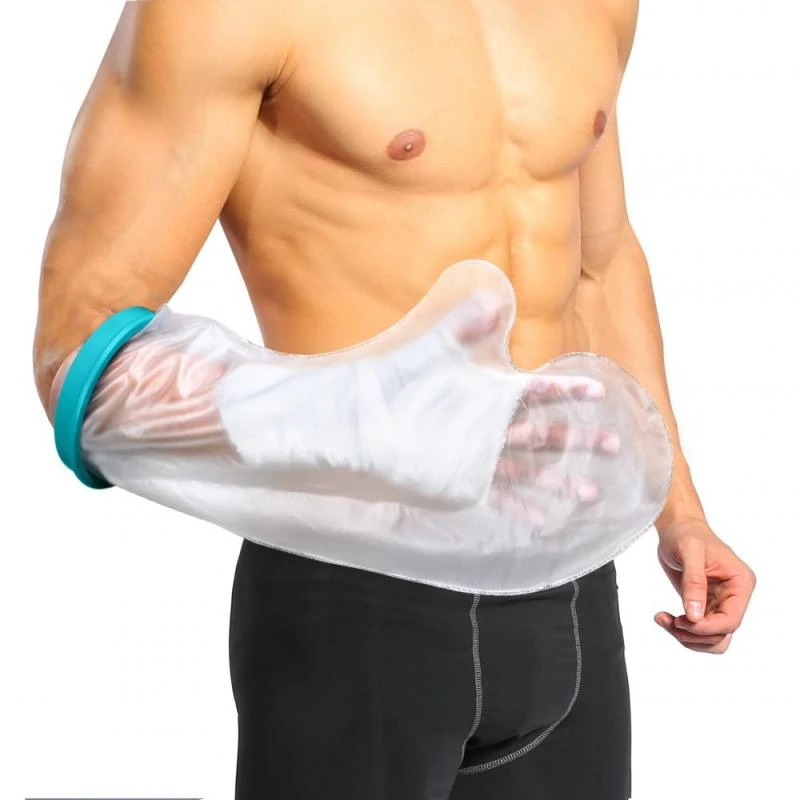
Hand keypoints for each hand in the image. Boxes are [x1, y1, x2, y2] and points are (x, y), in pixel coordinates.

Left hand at [654, 518, 755, 652]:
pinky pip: (698, 631)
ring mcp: (720, 604)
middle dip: (694, 635)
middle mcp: (735, 597)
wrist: (676, 528)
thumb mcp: (690, 552)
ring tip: (664, 620)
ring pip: (712, 638)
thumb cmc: (686, 534)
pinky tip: (664, 618)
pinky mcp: (705, 606)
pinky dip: (681, 631)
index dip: (707, 628)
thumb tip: (695, 616)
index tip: (682, 621)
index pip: (731, 620)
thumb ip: (694, 583)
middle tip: (670, 622)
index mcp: (740, 583)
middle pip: (722, 634)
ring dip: (687, 637)